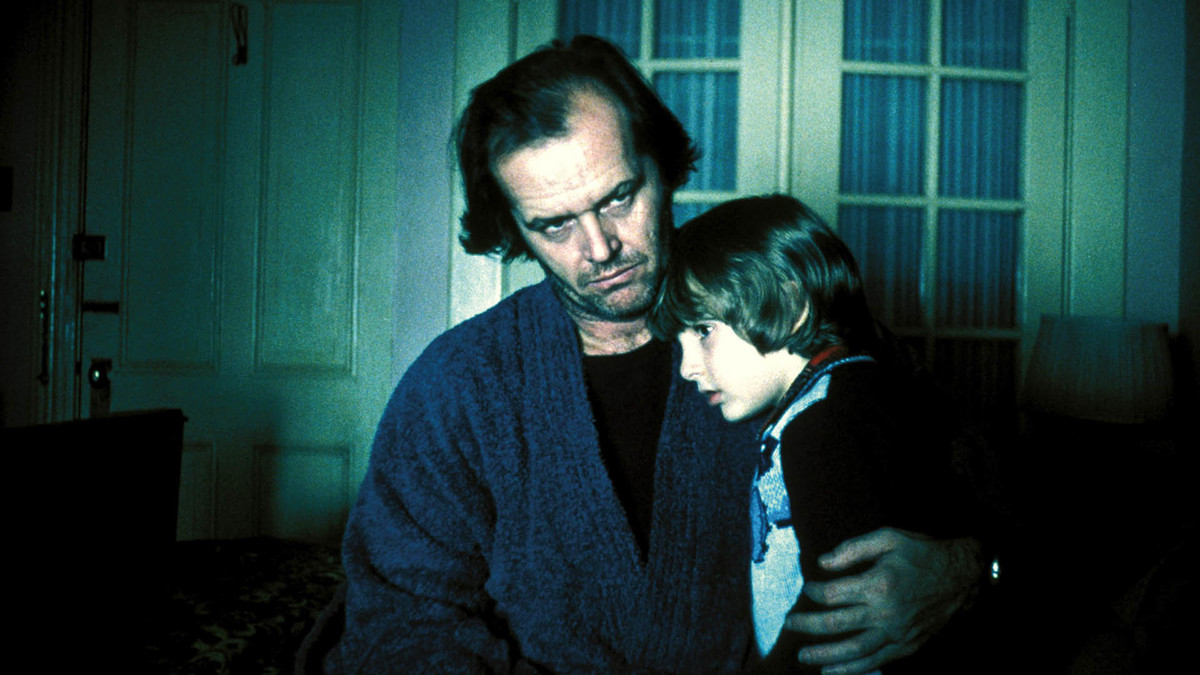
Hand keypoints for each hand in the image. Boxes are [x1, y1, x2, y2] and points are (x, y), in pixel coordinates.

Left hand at [783, 527, 980, 674]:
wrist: (963, 577)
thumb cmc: (922, 553)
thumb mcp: (889, 538)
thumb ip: (853, 549)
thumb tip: (822, 563)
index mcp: (878, 584)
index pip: (832, 594)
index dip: (814, 592)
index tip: (808, 588)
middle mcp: (885, 613)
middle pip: (836, 624)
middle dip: (808, 626)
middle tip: (789, 625)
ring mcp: (896, 633)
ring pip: (853, 650)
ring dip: (825, 656)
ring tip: (804, 657)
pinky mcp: (907, 646)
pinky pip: (876, 662)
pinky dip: (853, 670)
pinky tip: (833, 672)